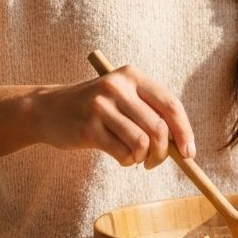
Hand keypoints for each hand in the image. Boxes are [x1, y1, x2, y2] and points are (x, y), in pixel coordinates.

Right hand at [33, 62, 195, 168]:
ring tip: (135, 158)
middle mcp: (117, 86)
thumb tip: (184, 146)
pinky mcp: (88, 127)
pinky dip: (128, 161)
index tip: (190, 153)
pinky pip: (123, 153)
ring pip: (142, 143)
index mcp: (132, 76)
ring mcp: (101, 106)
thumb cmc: (96, 108)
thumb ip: (150, 113)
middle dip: (164, 152)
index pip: (171, 105)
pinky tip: (122, 158)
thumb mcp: (123, 98)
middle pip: (159, 128)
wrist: (48, 109)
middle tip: (156, 162)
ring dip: (144, 158)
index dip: (185, 131)